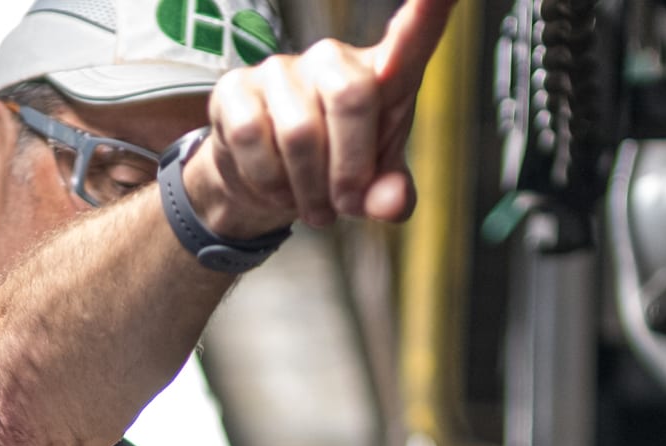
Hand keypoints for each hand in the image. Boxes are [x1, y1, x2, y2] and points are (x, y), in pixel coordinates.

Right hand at [184, 0, 457, 236]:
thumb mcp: (373, 190)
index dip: (429, 12)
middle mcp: (334, 59)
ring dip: (306, 190)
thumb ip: (393, 196)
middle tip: (344, 205)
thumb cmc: (334, 171)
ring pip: (299, 132)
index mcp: (382, 76)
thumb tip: (391, 203)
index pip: (412, 39)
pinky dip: (267, 182)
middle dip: (349, 170)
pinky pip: (252, 138)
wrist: (267, 184)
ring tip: (311, 205)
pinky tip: (275, 186)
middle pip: (352, 96)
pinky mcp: (236, 88)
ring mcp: (281, 68)